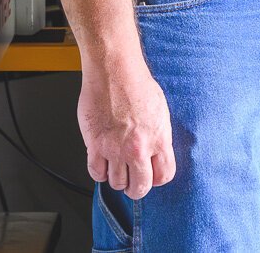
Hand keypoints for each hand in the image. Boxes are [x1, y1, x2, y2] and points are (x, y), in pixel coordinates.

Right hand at [78, 57, 176, 197]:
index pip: (164, 176)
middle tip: (133, 182)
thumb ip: (159, 135)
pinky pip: (95, 172)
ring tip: (116, 167)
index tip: (151, 176)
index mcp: (158, 139)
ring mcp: (115, 149)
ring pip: (116, 183)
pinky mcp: (95, 144)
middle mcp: (137, 148)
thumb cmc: (135, 83)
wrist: (113, 71)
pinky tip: (102, 163)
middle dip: (137, 188)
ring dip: (116, 178)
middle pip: (140, 187)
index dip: (157, 179)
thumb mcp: (160, 110)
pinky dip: (98, 172)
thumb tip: (157, 151)